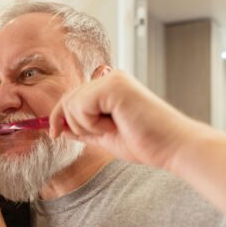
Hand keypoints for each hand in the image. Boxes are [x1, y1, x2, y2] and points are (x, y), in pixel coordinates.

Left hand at [49, 70, 193, 168]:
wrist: (171, 147)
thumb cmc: (144, 142)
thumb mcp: (103, 136)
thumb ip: (81, 128)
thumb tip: (57, 126)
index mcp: (108, 88)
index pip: (71, 97)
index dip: (58, 116)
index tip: (54, 133)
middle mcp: (109, 79)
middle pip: (67, 99)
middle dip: (75, 125)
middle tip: (102, 133)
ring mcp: (112, 80)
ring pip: (71, 104)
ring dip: (87, 125)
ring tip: (113, 128)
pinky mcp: (114, 86)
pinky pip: (81, 106)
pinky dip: (92, 123)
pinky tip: (114, 125)